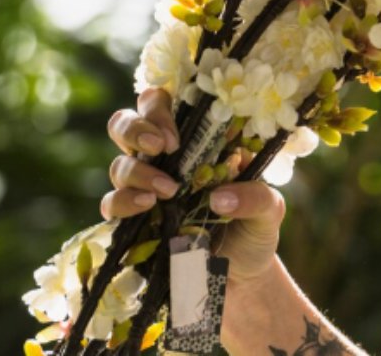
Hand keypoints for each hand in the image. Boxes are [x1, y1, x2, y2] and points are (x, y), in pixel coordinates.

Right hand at [105, 87, 284, 284]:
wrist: (241, 278)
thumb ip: (255, 197)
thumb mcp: (269, 210)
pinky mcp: (132, 220)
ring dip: (138, 172)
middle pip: (126, 122)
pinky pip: (111, 203)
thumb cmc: (254, 230)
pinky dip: (123, 202)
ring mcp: (144, 187)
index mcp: (195, 140)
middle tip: (161, 147)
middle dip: (136, 128)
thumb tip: (219, 197)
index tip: (175, 134)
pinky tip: (145, 207)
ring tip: (167, 191)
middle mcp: (162, 158)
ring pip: (118, 163)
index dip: (160, 106)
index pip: (163, 102)